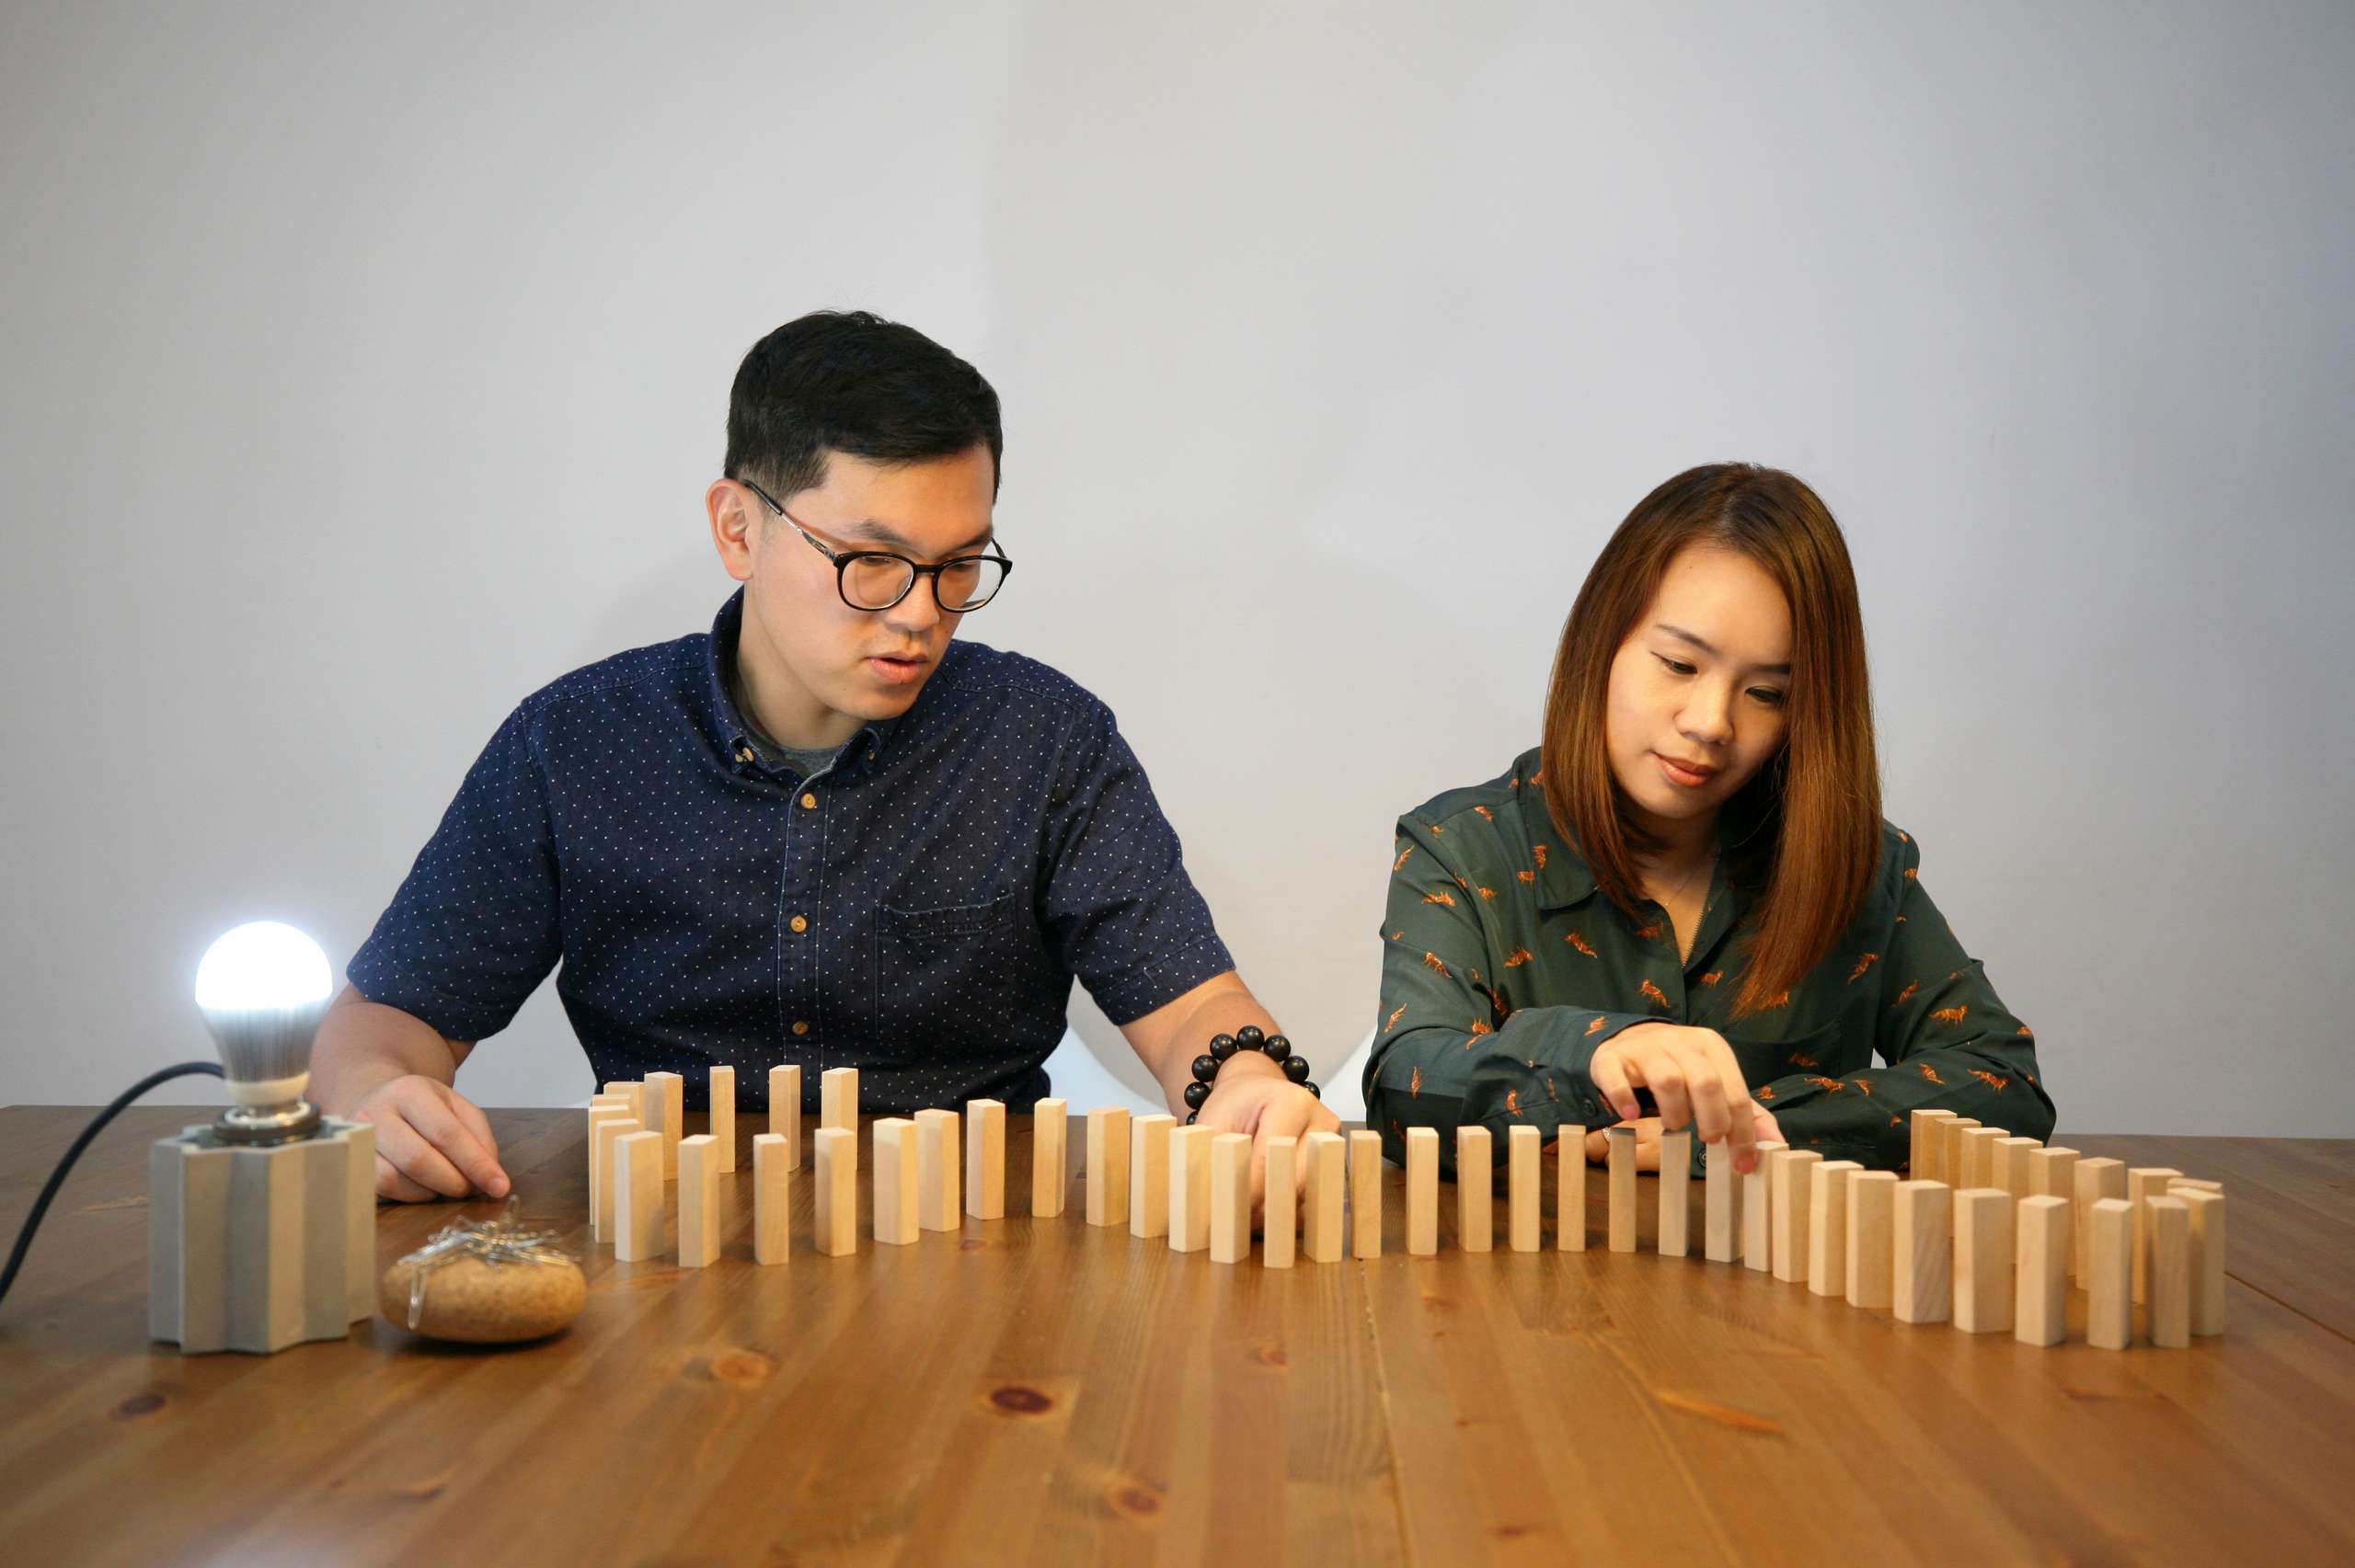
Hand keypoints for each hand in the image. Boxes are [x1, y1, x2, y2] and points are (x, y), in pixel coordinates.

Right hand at [350, 1074, 509, 1201]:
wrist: (370, 1100)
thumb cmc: (420, 1107)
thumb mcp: (455, 1106)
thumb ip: (479, 1135)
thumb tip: (490, 1173)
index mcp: (409, 1091)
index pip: (447, 1134)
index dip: (476, 1164)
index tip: (499, 1186)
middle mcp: (375, 1113)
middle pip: (418, 1159)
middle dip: (453, 1181)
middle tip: (470, 1188)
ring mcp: (354, 1141)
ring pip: (396, 1180)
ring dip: (430, 1191)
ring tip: (445, 1183)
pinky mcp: (348, 1164)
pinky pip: (380, 1190)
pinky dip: (409, 1195)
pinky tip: (422, 1186)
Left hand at [1192, 1052, 1340, 1226]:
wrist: (1258, 1089)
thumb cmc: (1236, 1105)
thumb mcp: (1215, 1122)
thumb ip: (1213, 1157)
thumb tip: (1210, 1199)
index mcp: (1292, 1103)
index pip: (1270, 1158)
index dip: (1249, 1191)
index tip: (1229, 1212)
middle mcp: (1321, 1122)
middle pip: (1297, 1180)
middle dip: (1267, 1208)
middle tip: (1240, 1224)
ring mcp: (1333, 1144)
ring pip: (1308, 1194)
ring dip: (1279, 1213)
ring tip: (1250, 1222)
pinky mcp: (1335, 1163)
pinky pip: (1314, 1198)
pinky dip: (1291, 1212)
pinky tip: (1269, 1215)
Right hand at [1590, 1022, 1776, 1173]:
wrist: (1630, 1041)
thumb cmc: (1681, 1068)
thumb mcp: (1716, 1082)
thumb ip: (1745, 1112)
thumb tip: (1775, 1142)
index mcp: (1711, 1047)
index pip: (1734, 1090)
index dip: (1742, 1132)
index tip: (1742, 1164)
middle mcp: (1680, 1042)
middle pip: (1705, 1082)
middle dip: (1712, 1120)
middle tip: (1709, 1140)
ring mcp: (1644, 1049)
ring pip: (1667, 1080)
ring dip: (1675, 1114)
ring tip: (1674, 1126)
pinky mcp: (1611, 1058)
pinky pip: (1616, 1077)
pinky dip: (1624, 1098)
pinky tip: (1630, 1115)